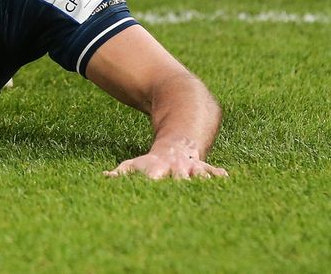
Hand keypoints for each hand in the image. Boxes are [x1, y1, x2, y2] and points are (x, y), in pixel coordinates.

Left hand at [104, 148, 227, 179]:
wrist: (178, 139)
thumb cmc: (155, 160)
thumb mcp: (137, 163)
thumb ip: (123, 172)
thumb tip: (106, 177)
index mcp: (157, 169)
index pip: (154, 178)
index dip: (153, 183)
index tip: (152, 187)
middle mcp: (174, 168)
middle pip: (177, 178)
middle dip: (178, 182)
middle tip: (179, 190)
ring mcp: (190, 167)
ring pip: (196, 173)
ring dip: (200, 178)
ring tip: (205, 182)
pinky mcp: (203, 167)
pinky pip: (212, 170)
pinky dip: (217, 173)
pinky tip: (224, 176)